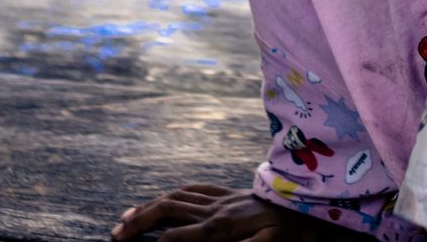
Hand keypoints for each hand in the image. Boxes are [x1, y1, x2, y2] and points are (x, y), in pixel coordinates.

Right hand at [111, 185, 319, 241]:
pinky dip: (173, 194)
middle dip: (139, 222)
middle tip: (116, 234)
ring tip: (126, 217)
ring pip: (176, 197)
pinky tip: (163, 200)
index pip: (176, 237)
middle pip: (167, 211)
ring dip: (149, 206)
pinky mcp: (229, 193)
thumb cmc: (292, 231)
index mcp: (221, 227)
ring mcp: (221, 198)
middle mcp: (215, 209)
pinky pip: (195, 188)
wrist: (311, 202)